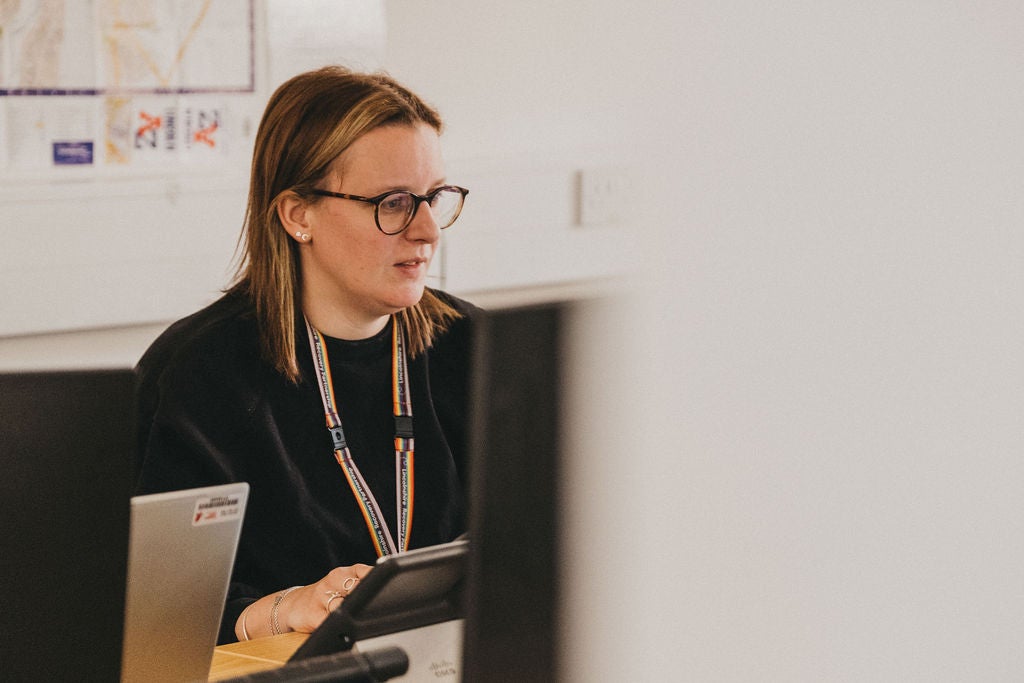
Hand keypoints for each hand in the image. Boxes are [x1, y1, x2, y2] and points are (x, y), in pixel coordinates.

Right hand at [235, 563, 372, 639]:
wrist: (293, 605)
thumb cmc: (324, 594)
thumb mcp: (342, 583)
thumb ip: (361, 583)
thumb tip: (388, 590)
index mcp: (342, 573)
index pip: (363, 572)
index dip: (373, 579)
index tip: (383, 587)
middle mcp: (332, 582)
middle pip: (355, 588)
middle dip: (363, 597)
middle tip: (372, 604)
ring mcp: (321, 597)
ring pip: (341, 605)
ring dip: (350, 612)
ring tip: (355, 616)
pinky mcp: (312, 614)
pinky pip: (328, 621)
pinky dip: (337, 625)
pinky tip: (341, 627)